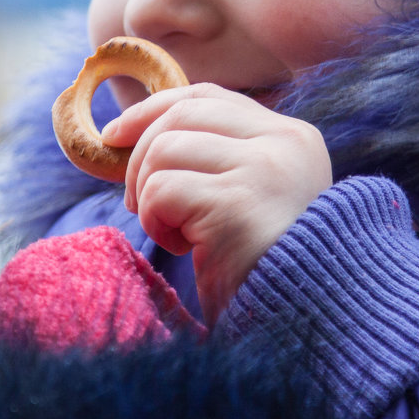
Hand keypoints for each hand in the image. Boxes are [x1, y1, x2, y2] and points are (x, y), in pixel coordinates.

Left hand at [101, 83, 332, 324]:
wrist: (303, 320)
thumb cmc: (266, 266)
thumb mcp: (250, 196)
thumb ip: (215, 158)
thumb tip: (132, 132)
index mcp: (292, 137)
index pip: (209, 97)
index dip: (154, 109)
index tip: (115, 133)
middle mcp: (283, 143)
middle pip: (181, 115)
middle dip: (140, 155)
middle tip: (135, 202)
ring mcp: (262, 169)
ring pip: (165, 148)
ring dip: (149, 194)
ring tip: (175, 232)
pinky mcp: (234, 203)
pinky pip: (162, 189)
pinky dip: (155, 219)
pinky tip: (185, 247)